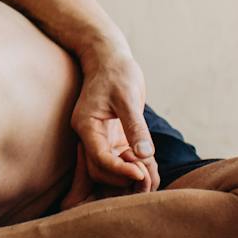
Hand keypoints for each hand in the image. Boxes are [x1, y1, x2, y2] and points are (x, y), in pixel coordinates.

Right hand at [71, 51, 159, 191]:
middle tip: (147, 177)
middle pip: (99, 170)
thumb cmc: (117, 72)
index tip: (140, 174)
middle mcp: (89, 135)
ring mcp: (100, 137)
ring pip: (108, 169)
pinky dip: (133, 166)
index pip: (98, 158)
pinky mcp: (112, 137)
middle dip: (121, 178)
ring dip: (127, 175)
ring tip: (150, 173)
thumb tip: (145, 155)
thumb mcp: (128, 98)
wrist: (109, 58)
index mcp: (86, 124)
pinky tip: (150, 166)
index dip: (118, 170)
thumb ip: (135, 126)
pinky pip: (120, 160)